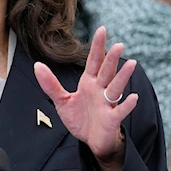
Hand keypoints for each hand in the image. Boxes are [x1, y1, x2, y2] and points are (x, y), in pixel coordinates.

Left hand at [34, 27, 137, 170]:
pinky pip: (120, 111)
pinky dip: (126, 105)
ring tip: (131, 63)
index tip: (102, 30)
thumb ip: (50, 84)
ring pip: (116, 87)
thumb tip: (37, 65)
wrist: (90, 141)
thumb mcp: (61, 100)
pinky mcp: (112, 119)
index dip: (97, 46)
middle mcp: (100, 90)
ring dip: (123, 76)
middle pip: (106, 71)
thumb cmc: (80, 119)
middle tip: (118, 45)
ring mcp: (107, 104)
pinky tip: (133, 97)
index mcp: (89, 83)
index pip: (94, 61)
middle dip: (111, 59)